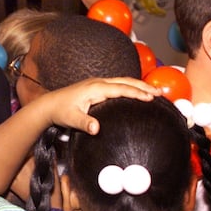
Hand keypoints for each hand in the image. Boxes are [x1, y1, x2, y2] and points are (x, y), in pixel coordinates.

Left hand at [37, 77, 159, 134]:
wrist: (50, 105)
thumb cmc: (61, 111)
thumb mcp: (72, 119)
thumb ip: (84, 123)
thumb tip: (96, 129)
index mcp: (95, 88)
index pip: (121, 89)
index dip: (137, 92)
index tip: (151, 98)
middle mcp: (98, 82)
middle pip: (126, 81)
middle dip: (144, 86)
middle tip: (160, 93)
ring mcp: (98, 83)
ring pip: (123, 81)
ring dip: (139, 85)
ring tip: (155, 92)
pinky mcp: (97, 87)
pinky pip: (118, 84)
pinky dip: (131, 86)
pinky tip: (137, 92)